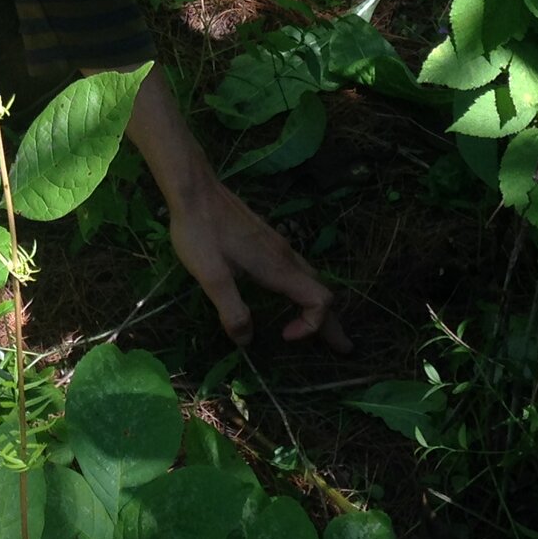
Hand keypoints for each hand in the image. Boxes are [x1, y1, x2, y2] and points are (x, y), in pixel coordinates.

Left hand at [121, 67, 349, 350]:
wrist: (194, 190)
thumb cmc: (201, 231)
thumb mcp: (211, 277)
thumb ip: (231, 310)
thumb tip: (247, 340)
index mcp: (278, 268)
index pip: (319, 301)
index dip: (311, 325)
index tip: (283, 337)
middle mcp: (285, 256)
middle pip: (321, 292)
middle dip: (332, 323)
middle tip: (343, 348)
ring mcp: (277, 245)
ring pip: (310, 279)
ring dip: (318, 307)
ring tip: (319, 327)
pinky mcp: (266, 239)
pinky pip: (297, 270)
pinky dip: (304, 291)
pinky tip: (289, 294)